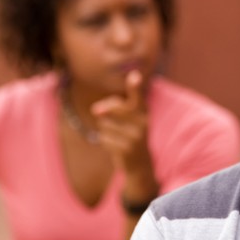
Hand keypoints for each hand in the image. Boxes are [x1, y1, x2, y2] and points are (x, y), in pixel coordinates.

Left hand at [91, 71, 157, 200]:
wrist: (140, 164)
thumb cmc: (130, 134)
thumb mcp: (128, 118)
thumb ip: (112, 106)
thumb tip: (95, 109)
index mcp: (144, 112)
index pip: (138, 97)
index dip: (135, 86)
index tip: (134, 76)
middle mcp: (142, 123)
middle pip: (112, 108)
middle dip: (105, 112)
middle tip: (109, 120)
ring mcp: (135, 137)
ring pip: (104, 123)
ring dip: (105, 130)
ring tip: (117, 137)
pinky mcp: (126, 149)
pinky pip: (103, 138)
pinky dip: (105, 142)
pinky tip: (116, 147)